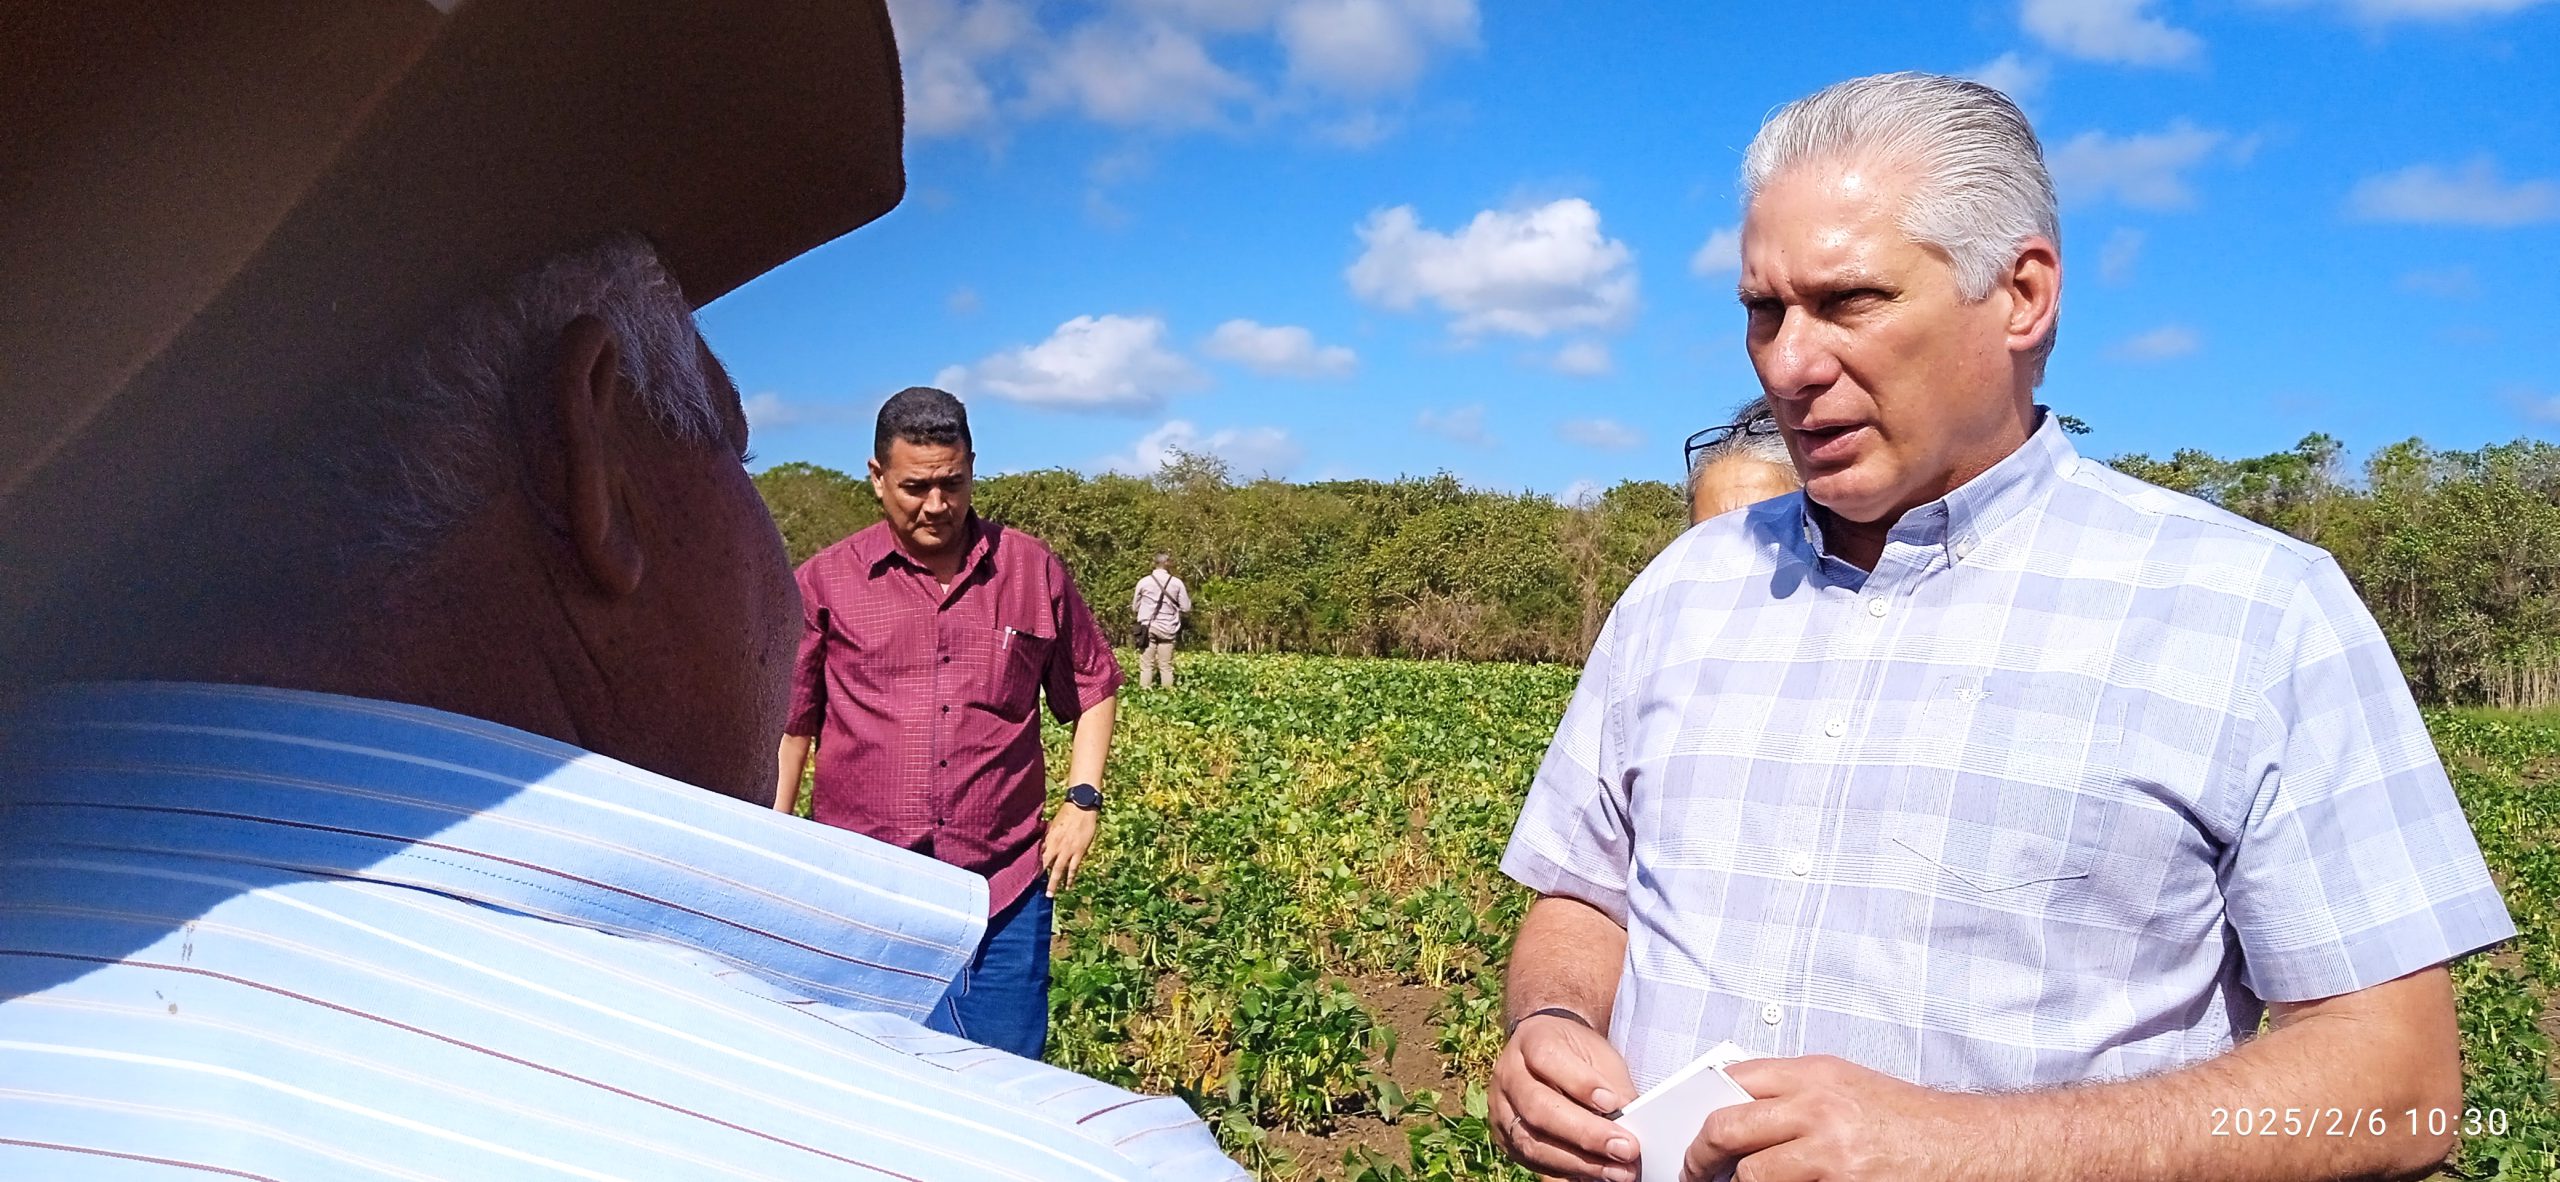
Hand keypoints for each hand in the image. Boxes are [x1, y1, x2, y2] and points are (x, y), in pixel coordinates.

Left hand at [1041, 804, 1098, 894]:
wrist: (1082, 807)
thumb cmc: (1066, 813)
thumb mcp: (1052, 825)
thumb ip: (1046, 837)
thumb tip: (1039, 846)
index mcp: (1048, 839)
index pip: (1038, 856)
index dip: (1032, 867)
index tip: (1026, 876)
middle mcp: (1056, 847)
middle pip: (1046, 866)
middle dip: (1040, 878)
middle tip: (1034, 890)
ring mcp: (1068, 850)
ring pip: (1059, 870)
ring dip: (1054, 883)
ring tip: (1050, 894)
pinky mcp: (1079, 852)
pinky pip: (1073, 868)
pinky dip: (1070, 878)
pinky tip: (1068, 886)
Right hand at [1489, 1012, 1640, 1181]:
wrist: (1550, 1055)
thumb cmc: (1577, 1054)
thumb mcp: (1599, 1055)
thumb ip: (1613, 1085)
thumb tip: (1632, 1122)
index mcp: (1532, 1039)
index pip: (1548, 1059)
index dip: (1580, 1083)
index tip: (1612, 1103)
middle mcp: (1509, 1074)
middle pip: (1538, 1107)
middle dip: (1585, 1133)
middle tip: (1624, 1148)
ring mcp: (1502, 1108)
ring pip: (1532, 1142)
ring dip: (1579, 1161)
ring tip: (1616, 1171)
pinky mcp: (1505, 1137)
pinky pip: (1533, 1161)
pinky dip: (1567, 1170)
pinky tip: (1595, 1174)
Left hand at [1685, 1055, 1986, 1181]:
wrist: (1972, 1148)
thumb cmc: (1910, 1120)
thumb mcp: (1848, 1086)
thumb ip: (1794, 1092)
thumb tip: (1734, 1109)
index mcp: (1816, 1075)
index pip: (1732, 1081)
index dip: (1703, 1107)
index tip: (1694, 1131)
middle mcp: (1819, 1110)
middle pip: (1725, 1127)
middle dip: (1700, 1154)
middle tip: (1694, 1171)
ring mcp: (1831, 1155)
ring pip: (1750, 1175)